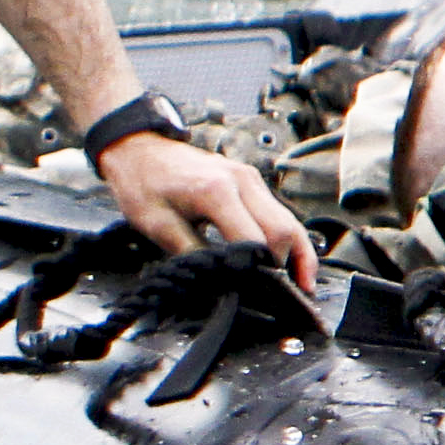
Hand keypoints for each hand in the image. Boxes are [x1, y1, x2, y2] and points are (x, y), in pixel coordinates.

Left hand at [97, 127, 322, 291]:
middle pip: (284, 229)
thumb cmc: (143, 183)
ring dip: (299, 253)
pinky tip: (292, 259)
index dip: (259, 270)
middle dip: (293, 265)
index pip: (253, 239)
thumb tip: (220, 280)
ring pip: (289, 221)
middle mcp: (242, 181)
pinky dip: (289, 238)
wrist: (141, 148)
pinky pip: (279, 213)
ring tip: (304, 283)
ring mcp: (251, 180)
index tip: (261, 292)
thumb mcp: (155, 224)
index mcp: (215, 191)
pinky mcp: (252, 182)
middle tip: (294, 295)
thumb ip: (191, 252)